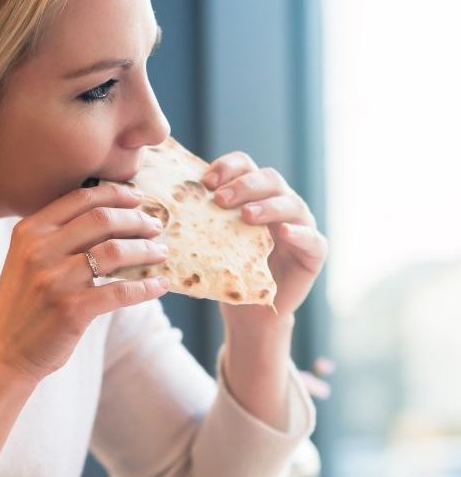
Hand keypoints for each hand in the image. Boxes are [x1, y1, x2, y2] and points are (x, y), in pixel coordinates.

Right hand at [0, 183, 169, 380]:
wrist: (2, 354)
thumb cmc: (21, 307)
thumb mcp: (26, 261)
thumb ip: (55, 238)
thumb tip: (108, 218)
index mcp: (29, 232)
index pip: (80, 198)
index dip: (115, 194)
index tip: (137, 197)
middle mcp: (40, 251)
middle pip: (102, 219)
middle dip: (136, 220)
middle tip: (155, 226)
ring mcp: (56, 280)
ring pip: (116, 251)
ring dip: (146, 250)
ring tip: (161, 252)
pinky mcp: (73, 310)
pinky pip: (121, 291)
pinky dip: (146, 287)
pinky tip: (160, 286)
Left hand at [200, 151, 327, 326]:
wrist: (248, 311)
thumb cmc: (227, 272)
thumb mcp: (208, 245)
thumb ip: (195, 226)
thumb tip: (162, 213)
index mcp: (254, 194)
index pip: (244, 166)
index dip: (227, 167)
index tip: (205, 182)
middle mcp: (280, 203)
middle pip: (269, 178)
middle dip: (244, 185)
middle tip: (220, 199)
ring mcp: (301, 225)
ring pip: (291, 203)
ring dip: (268, 206)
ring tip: (247, 215)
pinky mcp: (314, 251)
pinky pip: (312, 238)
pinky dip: (299, 233)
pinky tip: (284, 233)